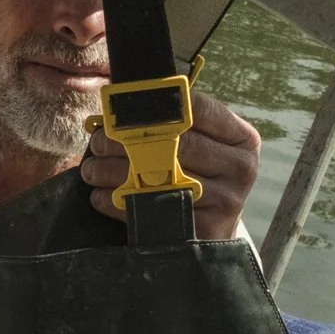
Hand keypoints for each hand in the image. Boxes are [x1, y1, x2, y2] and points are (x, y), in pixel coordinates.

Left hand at [81, 90, 259, 240]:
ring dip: (115, 172)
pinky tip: (101, 196)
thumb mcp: (201, 146)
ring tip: (92, 169)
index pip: (199, 109)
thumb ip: (174, 124)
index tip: (120, 111)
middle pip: (178, 144)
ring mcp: (228, 200)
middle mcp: (241, 168)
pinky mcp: (207, 229)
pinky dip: (120, 203)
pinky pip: (153, 210)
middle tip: (98, 143)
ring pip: (161, 178)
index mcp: (242, 138)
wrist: (213, 231)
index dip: (155, 106)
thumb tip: (121, 102)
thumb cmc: (198, 178)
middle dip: (127, 142)